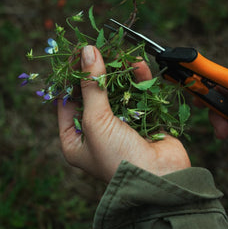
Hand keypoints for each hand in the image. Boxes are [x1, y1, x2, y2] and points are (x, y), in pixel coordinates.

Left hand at [57, 45, 190, 182]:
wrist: (160, 180)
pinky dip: (138, 81)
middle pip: (93, 96)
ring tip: (120, 52)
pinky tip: (138, 65)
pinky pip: (138, 97)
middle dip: (97, 73)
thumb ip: (92, 86)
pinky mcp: (143, 122)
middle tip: (99, 48)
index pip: (67, 104)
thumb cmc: (118, 157)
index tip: (76, 55)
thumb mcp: (96, 121)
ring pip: (116, 93)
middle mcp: (96, 134)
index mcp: (75, 140)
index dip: (71, 79)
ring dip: (119, 74)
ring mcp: (120, 128)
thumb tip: (87, 52)